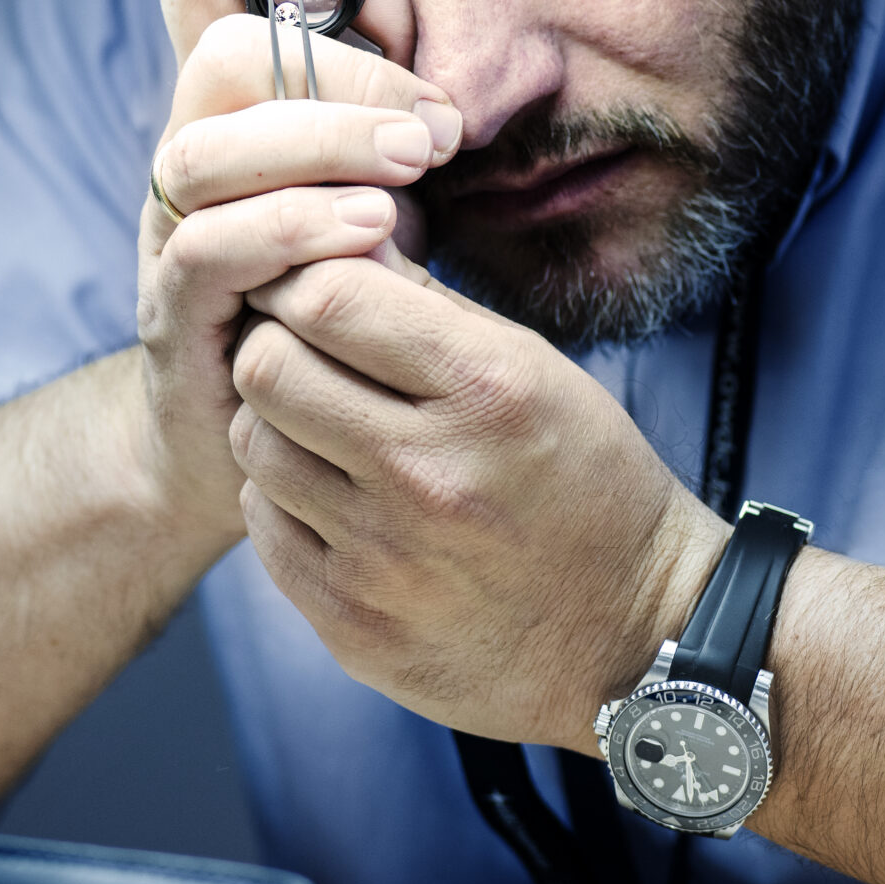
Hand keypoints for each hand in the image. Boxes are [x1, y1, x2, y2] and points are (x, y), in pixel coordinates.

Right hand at [132, 0, 458, 544]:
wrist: (245, 441)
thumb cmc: (328, 298)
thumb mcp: (379, 184)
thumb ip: (390, 97)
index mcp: (230, 104)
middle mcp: (188, 152)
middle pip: (218, 48)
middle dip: (339, 65)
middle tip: (437, 121)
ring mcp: (171, 231)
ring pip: (207, 142)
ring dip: (325, 140)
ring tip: (419, 166)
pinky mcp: (176, 312)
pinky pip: (210, 246)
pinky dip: (296, 227)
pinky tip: (374, 234)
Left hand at [227, 255, 729, 746]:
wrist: (631, 642)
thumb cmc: (590, 490)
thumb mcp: (539, 374)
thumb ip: (431, 308)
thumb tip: (337, 241)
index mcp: (487, 392)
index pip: (326, 297)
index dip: (304, 280)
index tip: (315, 290)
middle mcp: (428, 474)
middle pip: (266, 366)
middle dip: (278, 345)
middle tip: (309, 357)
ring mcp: (383, 559)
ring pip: (253, 445)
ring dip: (279, 426)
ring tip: (331, 434)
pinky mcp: (352, 625)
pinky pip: (262, 528)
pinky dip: (287, 503)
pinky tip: (340, 503)